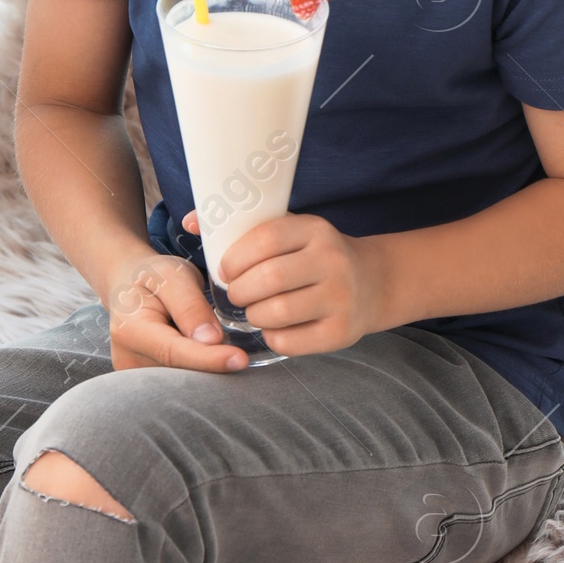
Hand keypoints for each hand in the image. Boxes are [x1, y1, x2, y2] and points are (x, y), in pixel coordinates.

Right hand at [104, 246, 248, 372]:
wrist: (129, 287)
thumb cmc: (152, 278)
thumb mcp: (172, 276)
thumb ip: (190, 305)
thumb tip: (212, 340)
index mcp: (128, 330)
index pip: (172, 352)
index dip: (207, 359)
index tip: (239, 360)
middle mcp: (127, 359)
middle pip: (178, 374)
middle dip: (212, 368)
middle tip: (239, 355)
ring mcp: (135, 375)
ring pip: (182, 384)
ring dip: (207, 371)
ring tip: (215, 346)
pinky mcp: (146, 384)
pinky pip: (180, 385)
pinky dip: (199, 373)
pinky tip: (207, 357)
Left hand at [214, 210, 386, 355]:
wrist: (372, 284)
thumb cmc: (313, 256)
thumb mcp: (289, 232)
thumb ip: (241, 226)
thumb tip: (191, 222)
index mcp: (316, 230)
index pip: (265, 240)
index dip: (235, 258)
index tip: (226, 269)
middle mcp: (332, 261)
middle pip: (268, 279)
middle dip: (239, 290)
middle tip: (236, 293)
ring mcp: (341, 298)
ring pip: (276, 312)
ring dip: (254, 314)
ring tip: (255, 309)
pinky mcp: (341, 331)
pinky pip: (289, 340)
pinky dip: (272, 336)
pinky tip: (275, 326)